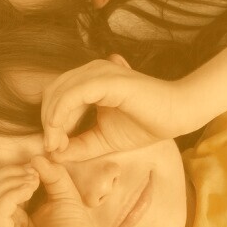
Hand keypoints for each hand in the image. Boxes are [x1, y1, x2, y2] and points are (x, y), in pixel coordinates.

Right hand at [0, 157, 110, 226]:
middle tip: (33, 173)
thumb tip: (35, 158)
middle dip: (8, 174)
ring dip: (10, 182)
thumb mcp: (63, 194)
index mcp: (8, 221)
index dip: (11, 172)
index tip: (35, 168)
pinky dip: (10, 195)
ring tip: (34, 180)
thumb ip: (52, 175)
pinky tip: (29, 189)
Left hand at [41, 55, 199, 160]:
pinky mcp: (107, 80)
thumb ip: (79, 146)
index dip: (49, 124)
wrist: (178, 115)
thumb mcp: (103, 140)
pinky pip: (73, 94)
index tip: (53, 149)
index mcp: (89, 81)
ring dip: (52, 121)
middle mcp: (91, 71)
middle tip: (53, 148)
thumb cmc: (145, 124)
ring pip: (59, 93)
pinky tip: (60, 131)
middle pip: (52, 94)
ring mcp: (99, 72)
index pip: (55, 97)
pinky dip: (61, 113)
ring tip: (58, 144)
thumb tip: (52, 155)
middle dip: (48, 123)